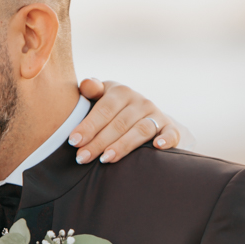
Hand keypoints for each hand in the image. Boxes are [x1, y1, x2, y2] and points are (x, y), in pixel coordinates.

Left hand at [71, 79, 192, 163]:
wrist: (144, 114)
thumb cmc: (114, 108)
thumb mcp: (101, 96)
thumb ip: (92, 90)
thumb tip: (86, 84)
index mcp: (121, 92)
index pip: (104, 110)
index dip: (88, 126)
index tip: (74, 141)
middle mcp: (141, 101)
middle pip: (119, 124)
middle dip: (99, 142)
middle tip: (82, 157)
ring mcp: (156, 114)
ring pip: (141, 130)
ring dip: (123, 145)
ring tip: (106, 159)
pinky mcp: (170, 127)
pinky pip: (171, 133)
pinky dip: (166, 139)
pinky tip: (156, 147)